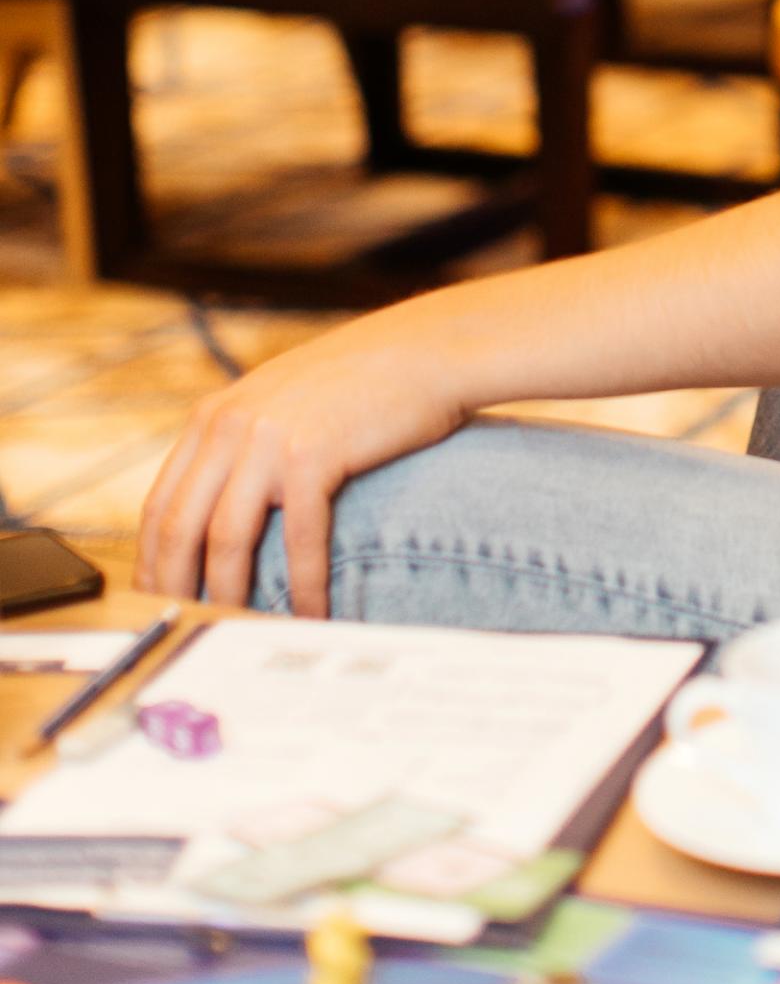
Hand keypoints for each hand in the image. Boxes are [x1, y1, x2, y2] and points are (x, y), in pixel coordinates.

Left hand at [135, 309, 467, 614]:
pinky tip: (309, 614)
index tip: (161, 604)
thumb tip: (218, 512)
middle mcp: (230, 425)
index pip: (159, 506)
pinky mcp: (314, 454)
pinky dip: (302, 586)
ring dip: (231, 596)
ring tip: (242, 632)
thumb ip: (241, 443)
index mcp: (213, 415)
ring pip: (226, 540)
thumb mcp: (278, 400)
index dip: (153, 564)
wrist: (423, 349)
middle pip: (179, 529)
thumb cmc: (360, 382)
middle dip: (177, 590)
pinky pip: (298, 539)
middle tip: (189, 634)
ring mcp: (269, 439)